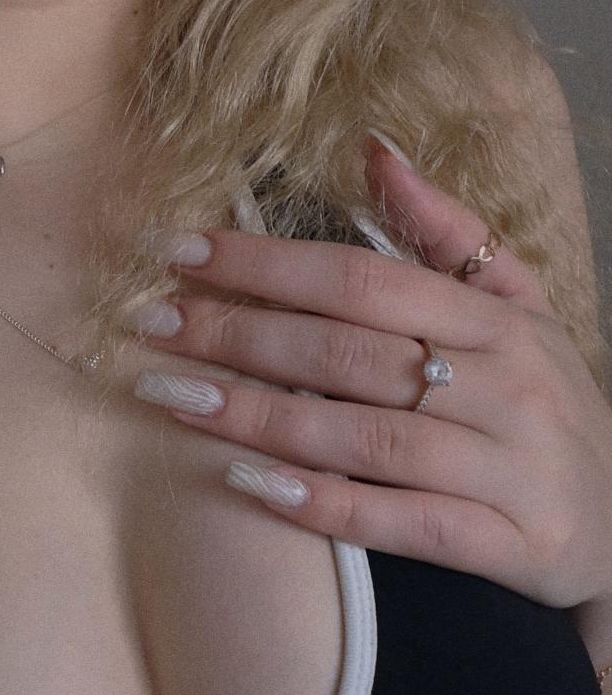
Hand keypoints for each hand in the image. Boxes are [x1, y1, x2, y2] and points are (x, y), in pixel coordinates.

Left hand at [132, 135, 611, 609]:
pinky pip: (406, 524)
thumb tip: (373, 149)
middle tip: (149, 324)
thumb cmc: (545, 401)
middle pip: (348, 352)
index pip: (362, 279)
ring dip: (260, 416)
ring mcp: (511, 467)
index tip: (182, 254)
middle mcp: (505, 384)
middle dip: (238, 334)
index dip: (267, 264)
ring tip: (172, 399)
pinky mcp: (511, 545)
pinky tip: (253, 486)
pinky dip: (329, 506)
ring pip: (368, 436)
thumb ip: (447, 232)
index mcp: (494, 319)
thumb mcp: (517, 305)